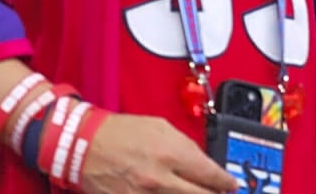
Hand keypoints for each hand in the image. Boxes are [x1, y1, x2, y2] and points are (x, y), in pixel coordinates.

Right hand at [80, 113, 237, 192]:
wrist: (84, 144)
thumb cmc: (123, 132)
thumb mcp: (162, 127)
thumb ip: (186, 146)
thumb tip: (204, 163)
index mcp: (171, 154)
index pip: (210, 175)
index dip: (225, 182)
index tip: (231, 185)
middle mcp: (159, 178)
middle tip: (220, 192)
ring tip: (199, 192)